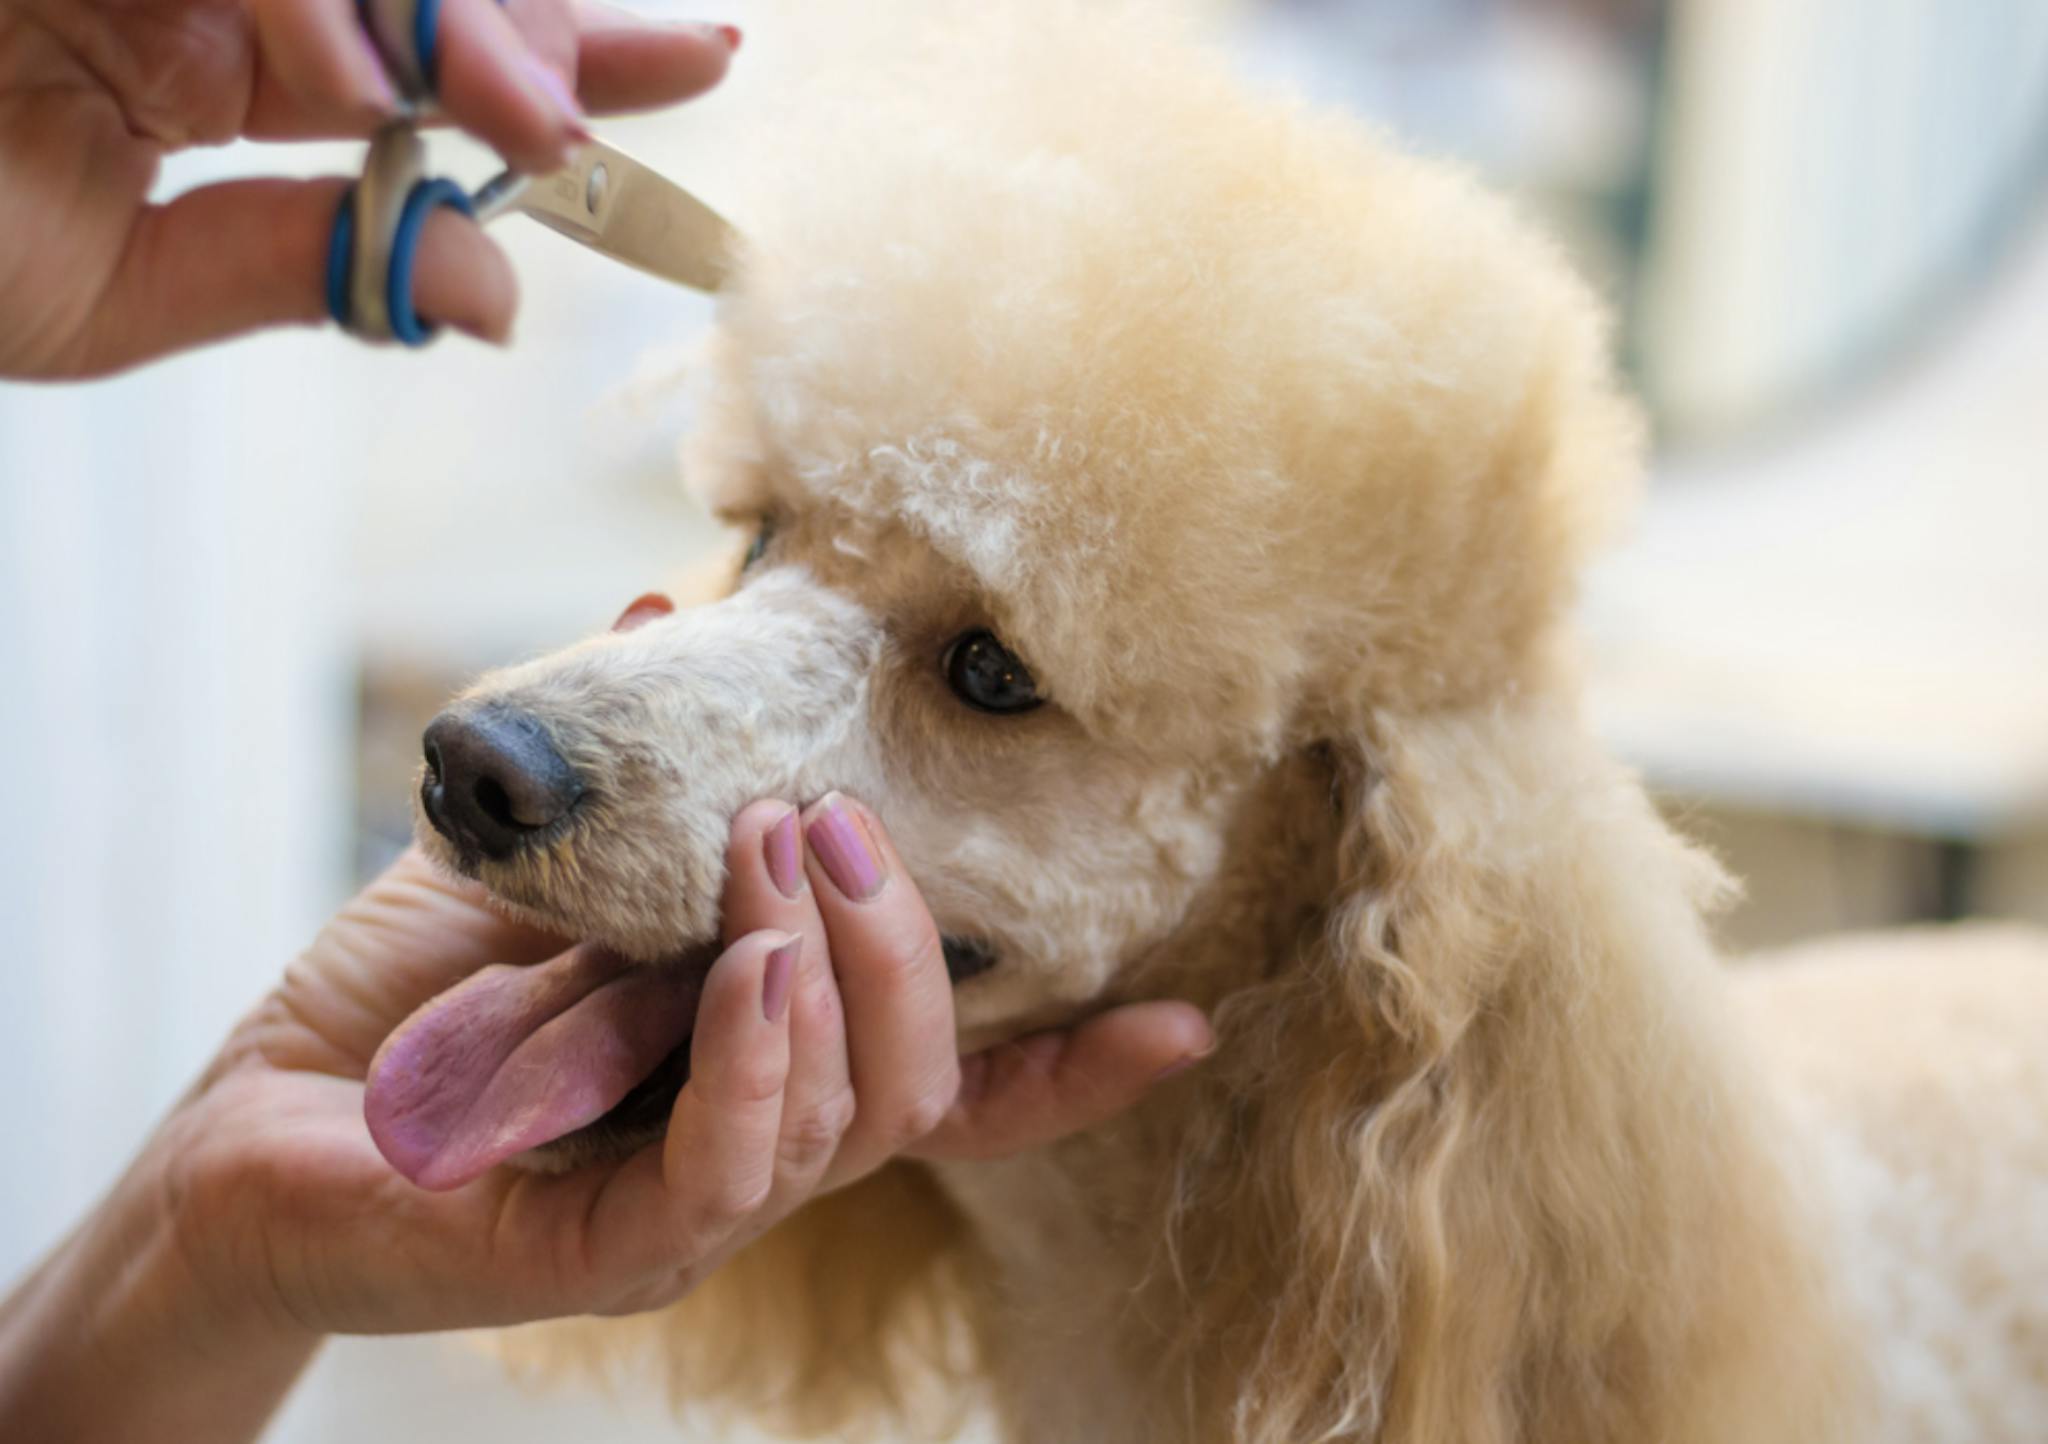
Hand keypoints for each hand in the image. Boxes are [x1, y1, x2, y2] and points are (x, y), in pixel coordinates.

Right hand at [0, 0, 737, 376]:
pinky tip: (340, 76)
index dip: (571, 48)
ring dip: (435, 11)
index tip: (699, 64)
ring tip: (499, 114)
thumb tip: (490, 287)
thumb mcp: (101, 292)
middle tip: (573, 124)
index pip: (423, 44)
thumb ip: (290, 269)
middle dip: (520, 29)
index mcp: (203, 53)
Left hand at [0, 795, 1210, 1443]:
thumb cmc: (403, 1009)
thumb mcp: (539, 871)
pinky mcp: (602, 1246)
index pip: (949, 1085)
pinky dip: (758, 1059)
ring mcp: (690, 1209)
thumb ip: (627, 779)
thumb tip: (668, 616)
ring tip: (785, 844)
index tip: (1188, 1019)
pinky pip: (730, 1169)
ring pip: (847, 1116)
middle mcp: (755, 1147)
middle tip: (846, 817)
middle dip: (912, 937)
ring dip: (832, 962)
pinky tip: (749, 966)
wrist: (245, 1137)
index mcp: (763, 1069)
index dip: (1069, 1067)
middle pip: (918, 1081)